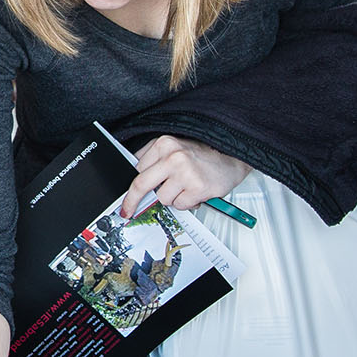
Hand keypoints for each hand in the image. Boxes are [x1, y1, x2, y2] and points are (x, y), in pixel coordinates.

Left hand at [122, 135, 249, 217]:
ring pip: (163, 198)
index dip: (129, 188)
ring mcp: (186, 172)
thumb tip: (134, 184)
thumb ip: (155, 161)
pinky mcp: (198, 188)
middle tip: (128, 212)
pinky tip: (195, 192)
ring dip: (172, 198)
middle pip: (141, 185)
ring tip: (185, 188)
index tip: (124, 200)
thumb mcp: (175, 148)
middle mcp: (173, 156)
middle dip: (132, 202)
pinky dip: (187, 203)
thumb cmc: (203, 155)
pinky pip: (180, 205)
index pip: (136, 169)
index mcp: (164, 144)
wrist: (232, 157)